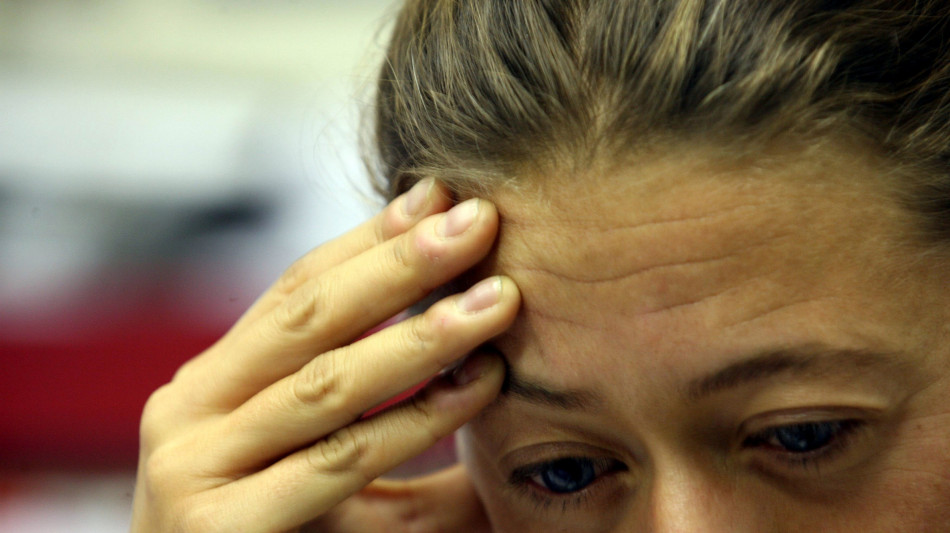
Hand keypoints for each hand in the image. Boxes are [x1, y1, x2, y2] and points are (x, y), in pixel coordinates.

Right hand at [131, 179, 519, 531]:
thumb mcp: (310, 463)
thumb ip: (368, 413)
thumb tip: (476, 358)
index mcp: (211, 386)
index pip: (294, 291)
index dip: (369, 240)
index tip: (438, 198)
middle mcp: (188, 413)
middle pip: (308, 316)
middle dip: (399, 264)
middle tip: (477, 220)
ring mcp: (194, 468)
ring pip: (328, 383)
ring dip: (423, 337)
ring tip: (497, 302)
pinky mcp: (220, 528)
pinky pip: (339, 461)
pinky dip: (414, 421)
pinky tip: (476, 387)